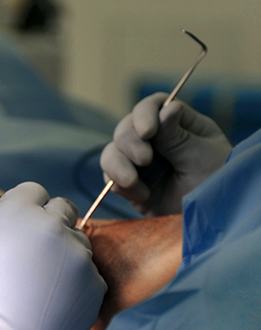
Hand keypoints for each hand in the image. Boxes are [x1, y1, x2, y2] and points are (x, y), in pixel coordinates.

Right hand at [0, 182, 105, 329]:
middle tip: (37, 253)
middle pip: (64, 209)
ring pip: (79, 241)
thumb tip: (23, 228)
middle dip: (53, 225)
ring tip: (45, 284)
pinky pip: (89, 273)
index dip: (27, 208)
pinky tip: (56, 302)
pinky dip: (77, 284)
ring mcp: (78, 254)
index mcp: (19, 211)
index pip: (35, 190)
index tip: (21, 228)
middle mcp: (53, 225)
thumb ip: (8, 228)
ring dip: (66, 254)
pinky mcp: (95, 283)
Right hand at [100, 92, 230, 216]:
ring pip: (112, 152)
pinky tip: (143, 195)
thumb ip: (177, 136)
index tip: (148, 132)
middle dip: (130, 143)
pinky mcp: (131, 186)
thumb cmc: (218, 186)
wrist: (212, 222)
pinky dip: (119, 185)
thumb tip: (167, 107)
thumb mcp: (201, 157)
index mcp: (180, 126)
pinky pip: (111, 178)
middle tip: (145, 161)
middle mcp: (157, 141)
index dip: (144, 114)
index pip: (153, 107)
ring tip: (133, 183)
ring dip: (117, 165)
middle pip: (126, 128)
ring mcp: (141, 164)